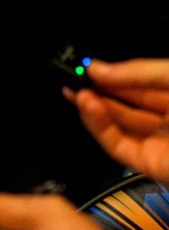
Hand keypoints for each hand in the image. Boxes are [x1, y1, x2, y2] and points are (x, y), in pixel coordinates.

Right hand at [67, 58, 168, 181]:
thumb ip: (139, 72)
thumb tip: (98, 69)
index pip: (139, 82)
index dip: (112, 73)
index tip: (88, 66)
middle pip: (123, 103)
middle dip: (96, 90)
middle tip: (72, 77)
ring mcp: (159, 143)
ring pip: (115, 124)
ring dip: (91, 107)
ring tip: (74, 91)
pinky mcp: (148, 164)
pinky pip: (116, 144)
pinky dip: (97, 126)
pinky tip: (87, 107)